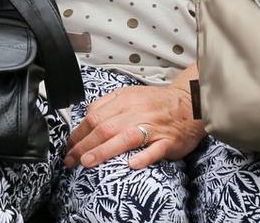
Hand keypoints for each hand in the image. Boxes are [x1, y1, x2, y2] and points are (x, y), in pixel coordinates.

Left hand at [65, 81, 203, 169]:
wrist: (191, 104)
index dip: (79, 132)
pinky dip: (142, 157)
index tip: (69, 146)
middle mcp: (137, 112)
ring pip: (125, 138)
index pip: (95, 115)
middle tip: (70, 159)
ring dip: (104, 150)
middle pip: (105, 127)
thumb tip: (86, 116)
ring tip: (88, 161)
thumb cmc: (158, 103)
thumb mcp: (132, 95)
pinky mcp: (168, 141)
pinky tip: (131, 165)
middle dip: (83, 145)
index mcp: (126, 99)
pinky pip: (154, 150)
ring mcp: (153, 127)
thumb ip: (109, 104)